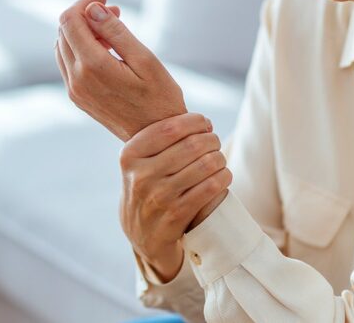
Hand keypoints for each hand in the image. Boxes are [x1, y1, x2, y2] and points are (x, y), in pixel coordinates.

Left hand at [54, 0, 186, 141]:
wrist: (156, 138)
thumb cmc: (160, 98)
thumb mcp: (145, 59)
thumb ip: (116, 31)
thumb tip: (92, 9)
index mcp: (93, 66)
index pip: (70, 20)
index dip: (84, 2)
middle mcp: (77, 79)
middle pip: (63, 31)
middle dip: (85, 14)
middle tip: (114, 12)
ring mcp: (74, 90)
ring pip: (63, 46)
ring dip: (82, 31)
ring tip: (111, 31)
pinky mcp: (77, 97)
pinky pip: (68, 63)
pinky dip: (81, 48)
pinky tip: (104, 50)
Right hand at [119, 113, 231, 281]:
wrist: (142, 234)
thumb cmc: (148, 186)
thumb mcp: (139, 162)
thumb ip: (159, 139)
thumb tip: (200, 120)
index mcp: (130, 155)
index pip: (171, 127)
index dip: (195, 121)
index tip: (205, 124)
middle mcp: (141, 175)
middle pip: (192, 144)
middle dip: (211, 140)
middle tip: (214, 142)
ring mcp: (158, 197)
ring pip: (205, 165)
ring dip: (220, 158)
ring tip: (219, 160)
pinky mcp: (175, 216)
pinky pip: (210, 188)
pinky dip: (223, 178)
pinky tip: (223, 176)